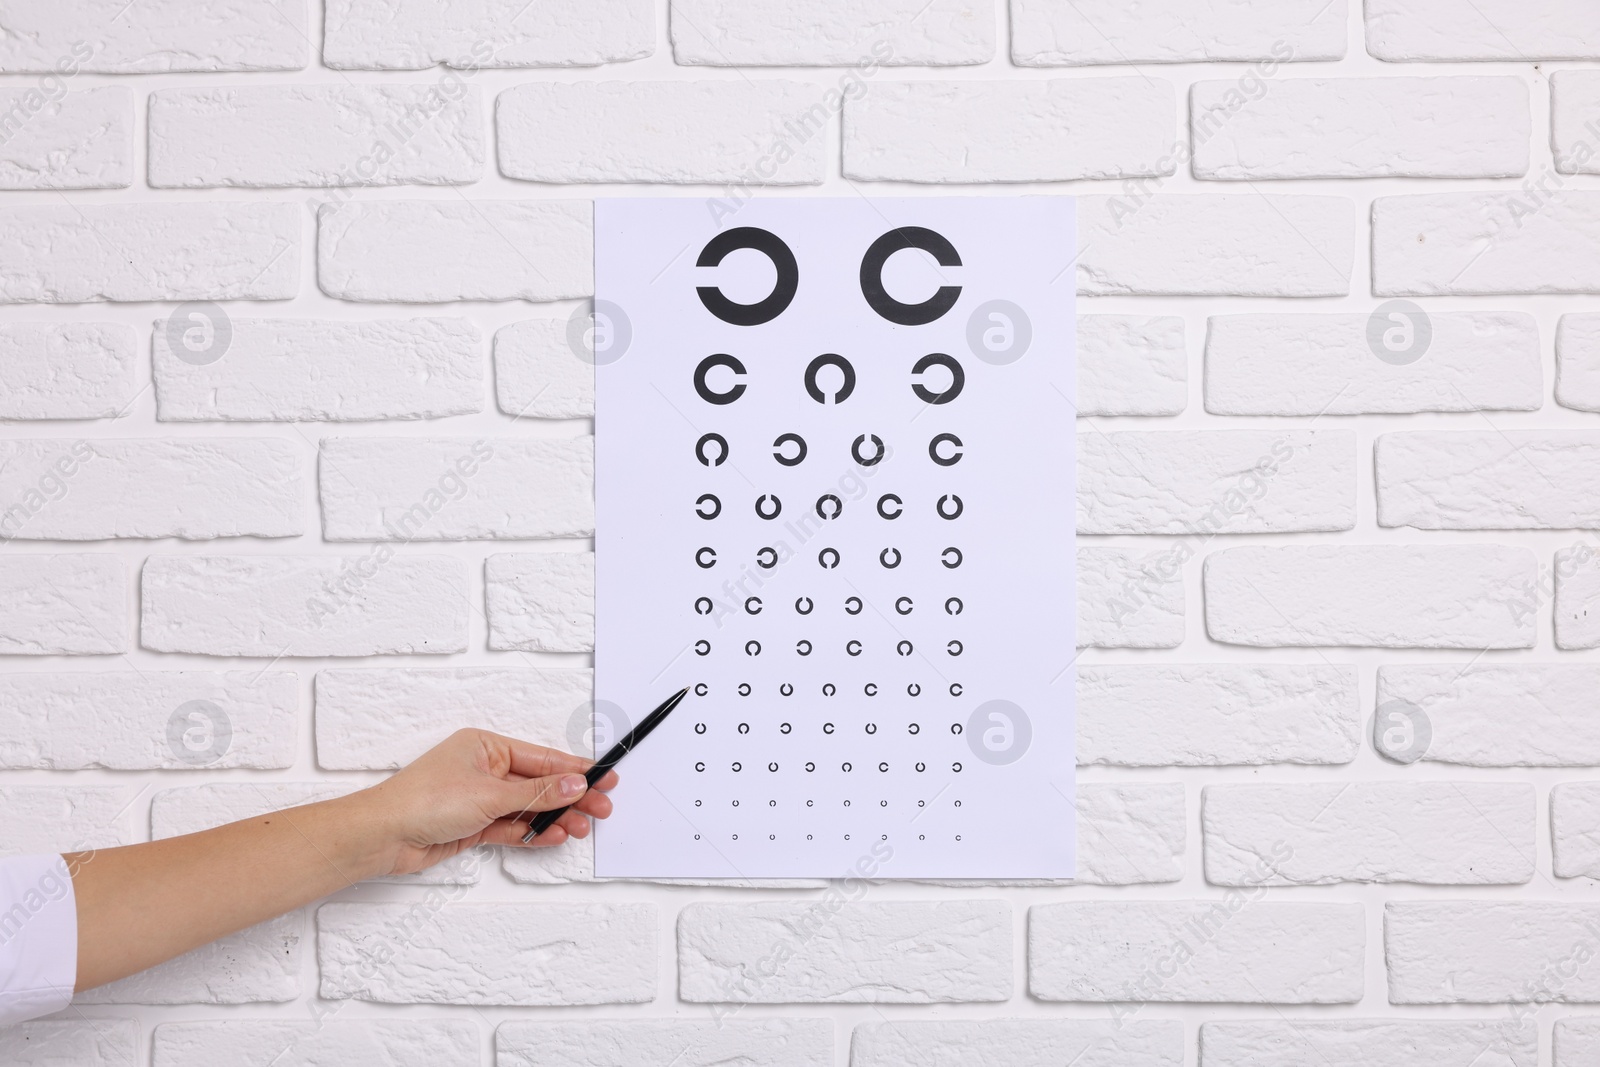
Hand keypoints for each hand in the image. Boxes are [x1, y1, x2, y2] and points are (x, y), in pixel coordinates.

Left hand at [348, 729, 617, 876]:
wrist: (383, 836)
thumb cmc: (423, 801)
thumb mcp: (490, 793)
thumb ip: (538, 793)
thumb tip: (575, 783)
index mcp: (486, 746)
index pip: (542, 758)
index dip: (576, 770)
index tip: (604, 778)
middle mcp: (485, 769)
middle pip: (540, 783)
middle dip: (571, 797)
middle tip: (601, 809)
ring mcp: (480, 798)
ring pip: (529, 807)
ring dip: (554, 818)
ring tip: (580, 828)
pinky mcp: (474, 825)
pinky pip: (513, 826)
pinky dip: (532, 832)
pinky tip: (553, 836)